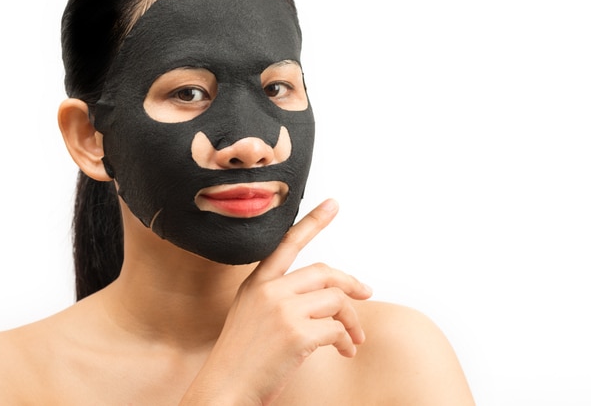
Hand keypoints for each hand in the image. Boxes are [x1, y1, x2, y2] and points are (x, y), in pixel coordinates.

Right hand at [180, 198, 372, 404]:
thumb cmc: (241, 360)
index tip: (333, 204)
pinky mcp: (296, 334)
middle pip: (325, 273)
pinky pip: (337, 328)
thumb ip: (278, 299)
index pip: (287, 243)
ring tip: (354, 340)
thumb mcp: (251, 317)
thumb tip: (323, 297)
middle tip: (367, 294)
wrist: (224, 390)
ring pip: (336, 300)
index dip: (313, 222)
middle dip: (351, 283)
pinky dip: (345, 341)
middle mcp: (269, 290)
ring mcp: (282, 310)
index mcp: (256, 283)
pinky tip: (343, 352)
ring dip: (353, 321)